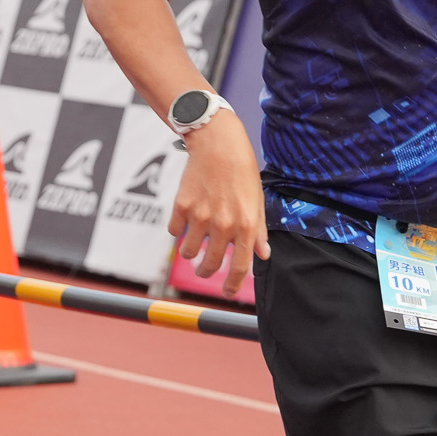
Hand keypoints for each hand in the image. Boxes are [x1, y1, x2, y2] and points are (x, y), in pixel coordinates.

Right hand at [166, 111, 264, 297]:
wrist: (218, 143)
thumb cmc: (242, 170)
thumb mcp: (257, 200)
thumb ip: (259, 231)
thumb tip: (262, 255)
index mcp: (246, 225)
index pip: (240, 267)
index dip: (232, 285)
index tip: (226, 292)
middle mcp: (224, 225)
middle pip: (211, 264)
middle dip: (206, 272)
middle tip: (204, 270)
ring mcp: (200, 216)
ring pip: (187, 251)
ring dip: (189, 253)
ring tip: (193, 246)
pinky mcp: (181, 206)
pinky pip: (173, 231)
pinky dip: (177, 230)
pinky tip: (184, 220)